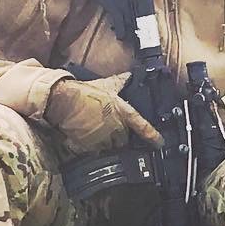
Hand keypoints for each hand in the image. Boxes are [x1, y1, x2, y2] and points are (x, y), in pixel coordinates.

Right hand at [44, 72, 162, 155]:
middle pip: (125, 139)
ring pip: (111, 146)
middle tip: (109, 125)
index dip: (153, 136)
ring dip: (107, 141)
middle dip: (120, 134)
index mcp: (122, 112)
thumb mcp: (105, 84)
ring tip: (97, 130)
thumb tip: (129, 75)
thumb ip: (120, 81)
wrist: (64, 101)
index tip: (160, 143)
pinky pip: (96, 150)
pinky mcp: (91, 146)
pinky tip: (88, 135)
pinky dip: (94, 145)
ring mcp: (104, 139)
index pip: (143, 127)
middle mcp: (116, 128)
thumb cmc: (84, 92)